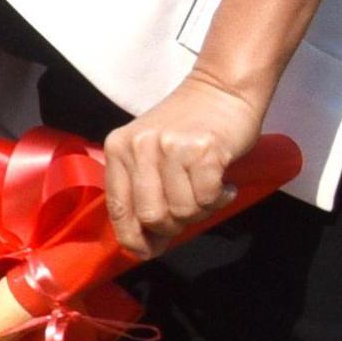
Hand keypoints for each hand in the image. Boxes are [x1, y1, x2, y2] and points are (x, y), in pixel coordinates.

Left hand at [99, 70, 268, 257]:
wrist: (221, 88)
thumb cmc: (186, 125)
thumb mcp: (149, 151)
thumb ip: (141, 188)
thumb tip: (146, 243)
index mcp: (118, 149)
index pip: (118, 209)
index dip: (132, 238)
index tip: (146, 252)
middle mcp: (139, 147)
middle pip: (152, 217)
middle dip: (173, 226)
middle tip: (190, 211)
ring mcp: (171, 147)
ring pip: (182, 211)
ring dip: (201, 210)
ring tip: (208, 190)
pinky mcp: (203, 150)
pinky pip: (208, 198)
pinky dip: (219, 199)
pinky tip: (223, 184)